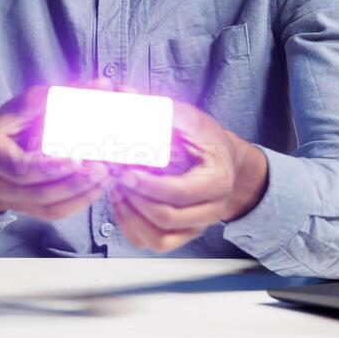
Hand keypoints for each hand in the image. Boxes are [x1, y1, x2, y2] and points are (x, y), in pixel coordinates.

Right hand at [0, 85, 112, 220]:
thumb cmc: (8, 127)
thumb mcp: (22, 107)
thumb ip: (55, 97)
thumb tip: (102, 85)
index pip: (20, 167)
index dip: (48, 167)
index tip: (76, 159)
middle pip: (38, 192)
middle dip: (73, 182)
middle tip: (102, 167)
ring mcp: (12, 202)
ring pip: (50, 207)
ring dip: (82, 193)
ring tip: (106, 176)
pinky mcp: (28, 211)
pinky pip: (56, 213)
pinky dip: (80, 202)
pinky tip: (98, 188)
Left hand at [110, 101, 267, 253]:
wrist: (222, 161)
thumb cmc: (206, 140)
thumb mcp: (191, 119)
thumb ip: (161, 110)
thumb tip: (124, 94)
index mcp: (217, 181)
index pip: (180, 192)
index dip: (149, 184)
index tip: (126, 170)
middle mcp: (211, 209)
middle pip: (167, 217)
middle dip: (135, 198)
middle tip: (116, 177)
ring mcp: (196, 226)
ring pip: (158, 238)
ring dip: (131, 215)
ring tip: (117, 190)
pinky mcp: (182, 235)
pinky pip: (153, 243)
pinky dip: (132, 228)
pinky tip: (122, 204)